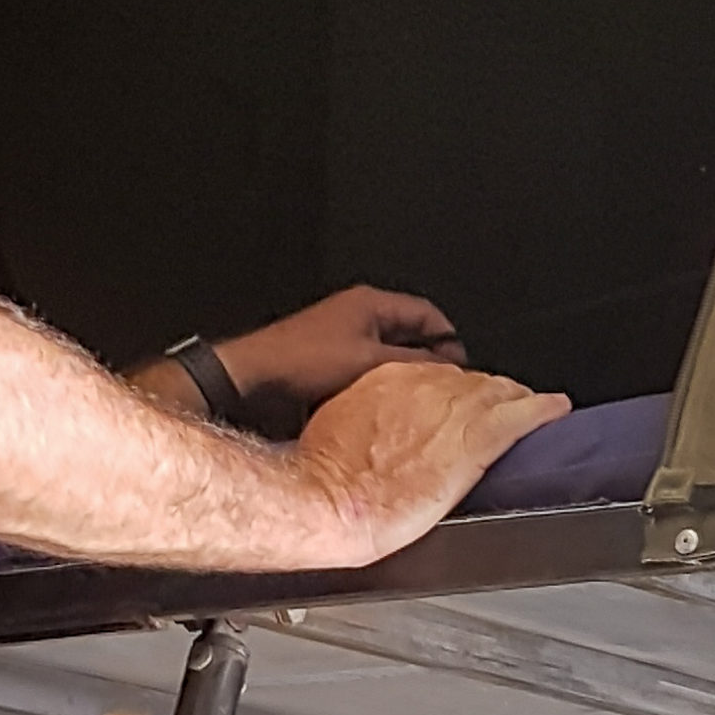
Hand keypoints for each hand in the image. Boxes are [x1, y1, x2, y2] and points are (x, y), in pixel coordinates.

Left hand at [212, 285, 463, 430]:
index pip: (429, 314)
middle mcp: (357, 317)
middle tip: (442, 390)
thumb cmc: (301, 363)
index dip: (451, 341)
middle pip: (411, 337)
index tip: (463, 370)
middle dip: (428, 363)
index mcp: (370, 304)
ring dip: (400, 380)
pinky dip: (376, 389)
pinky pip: (365, 374)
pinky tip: (381, 410)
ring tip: (413, 403)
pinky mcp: (327, 364)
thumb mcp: (370, 362)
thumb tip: (449, 372)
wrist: (251, 383)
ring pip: (388, 359)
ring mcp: (341, 340)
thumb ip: (415, 363)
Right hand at [296, 359, 568, 562]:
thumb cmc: (324, 479)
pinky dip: (543, 412)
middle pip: (470, 381)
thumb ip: (366, 425)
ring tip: (533, 409)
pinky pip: (520, 416)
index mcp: (386, 380)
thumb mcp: (336, 433)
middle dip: (487, 397)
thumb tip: (376, 439)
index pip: (434, 377)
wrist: (327, 499)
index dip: (451, 395)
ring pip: (498, 393)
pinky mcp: (473, 440)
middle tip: (498, 413)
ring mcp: (451, 410)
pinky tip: (556, 411)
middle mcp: (423, 385)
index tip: (454, 411)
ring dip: (516, 401)